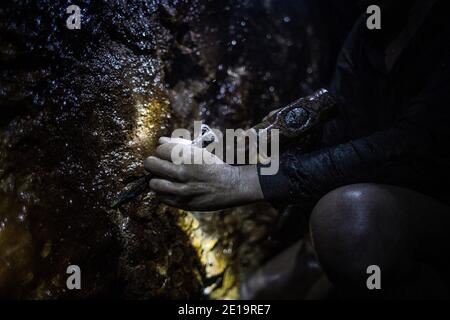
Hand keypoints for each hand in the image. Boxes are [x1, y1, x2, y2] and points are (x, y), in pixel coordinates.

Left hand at [143, 137, 263, 210]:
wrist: (232, 186)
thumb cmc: (215, 166)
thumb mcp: (200, 151)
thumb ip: (178, 145)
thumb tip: (160, 141)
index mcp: (188, 156)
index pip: (159, 150)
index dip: (162, 151)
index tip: (167, 154)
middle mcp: (183, 173)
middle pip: (151, 164)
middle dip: (153, 163)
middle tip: (158, 164)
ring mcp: (182, 190)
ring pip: (153, 183)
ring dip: (156, 179)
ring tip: (164, 178)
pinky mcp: (183, 203)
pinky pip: (161, 197)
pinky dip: (163, 193)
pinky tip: (171, 188)